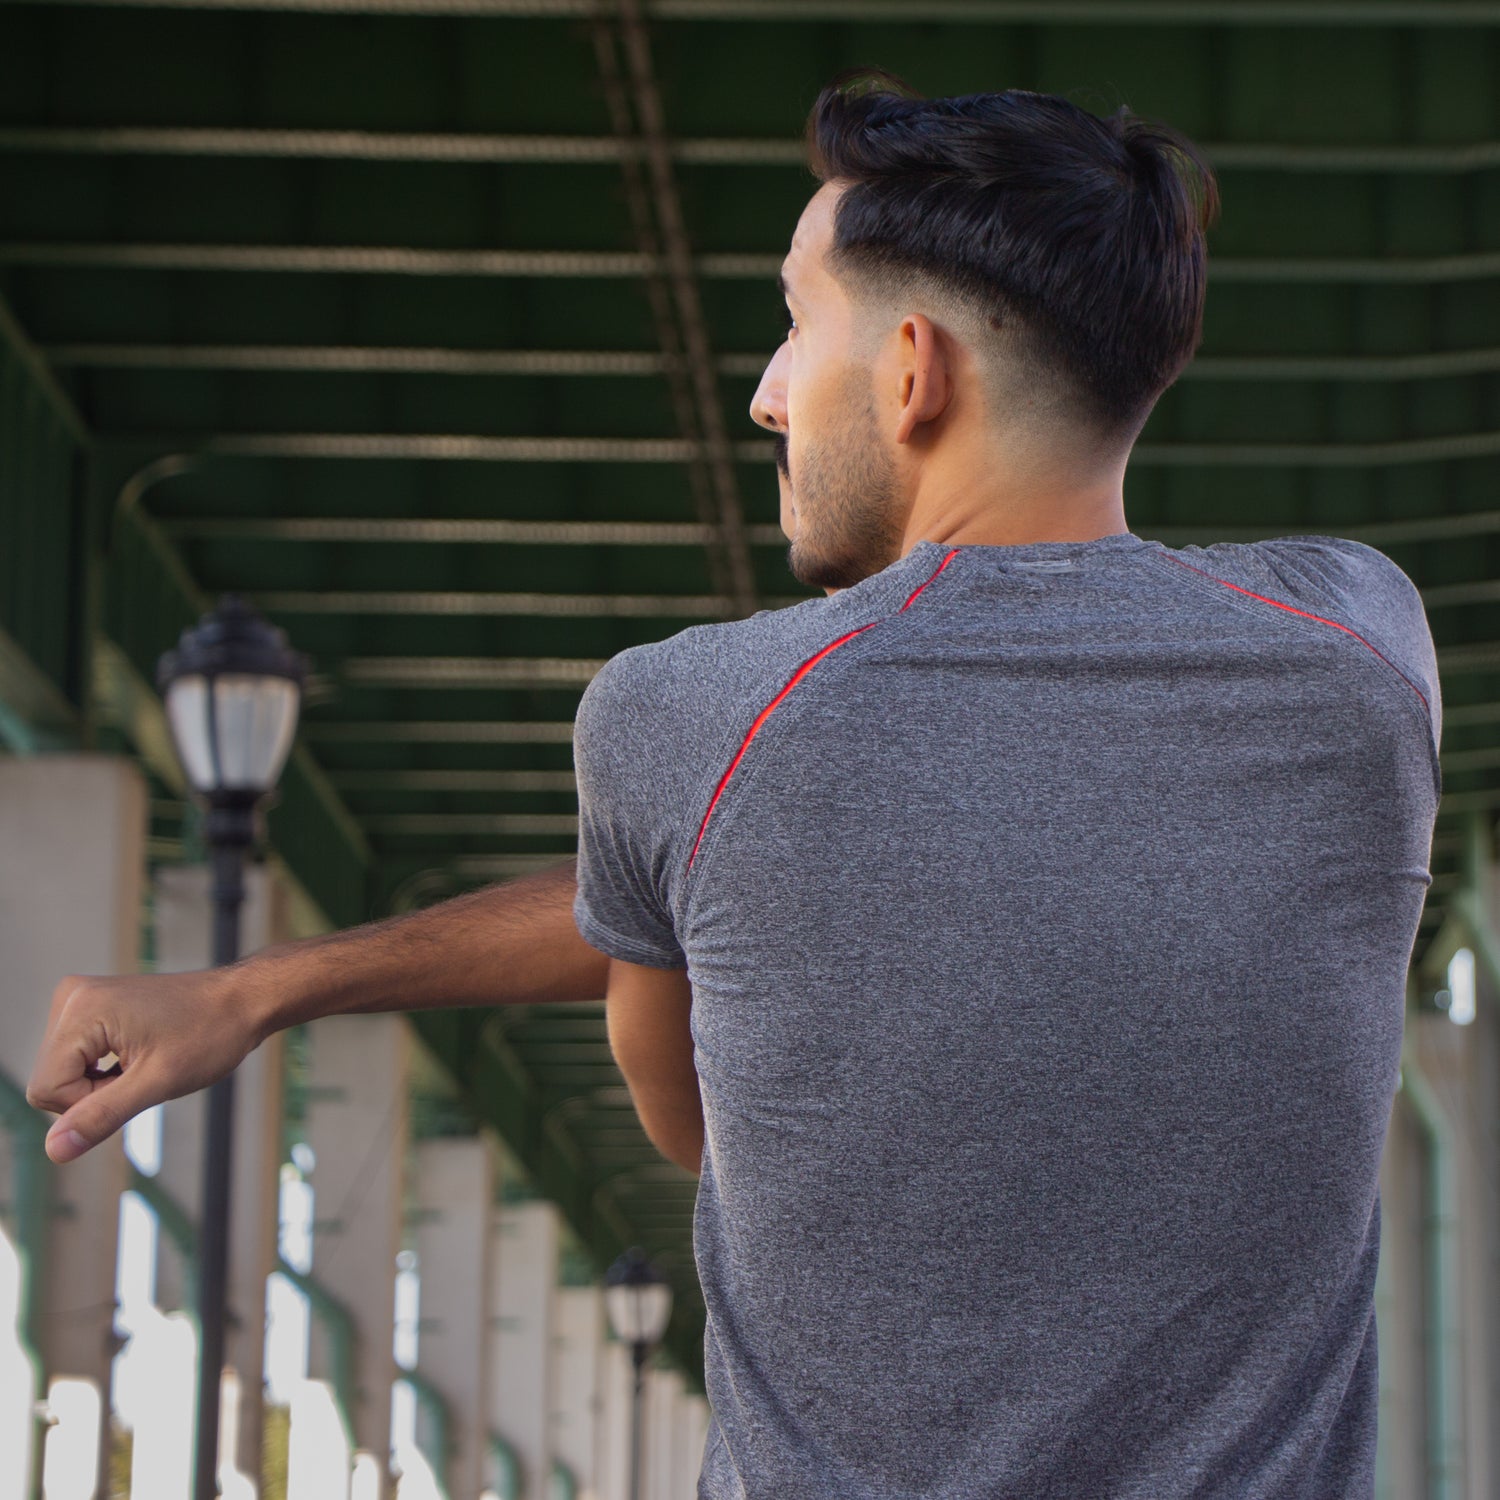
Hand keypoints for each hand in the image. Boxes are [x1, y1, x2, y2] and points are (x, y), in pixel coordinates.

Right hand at [26, 967, 265, 1164]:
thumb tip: (54, 1151)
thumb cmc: (210, 1034)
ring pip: (63, 1074)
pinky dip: (106, 1070)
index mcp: (81, 1010)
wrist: (243, 1000)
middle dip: (95, 1093)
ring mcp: (82, 1000)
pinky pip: (78, 1059)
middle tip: (145, 1072)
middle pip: (51, 1081)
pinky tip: (139, 1057)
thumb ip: (101, 1116)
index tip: (137, 1083)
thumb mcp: (157, 1082)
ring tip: (146, 1062)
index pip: (47, 1090)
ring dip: (101, 1083)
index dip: (90, 1104)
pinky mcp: (94, 1008)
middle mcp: (72, 997)